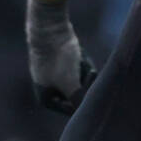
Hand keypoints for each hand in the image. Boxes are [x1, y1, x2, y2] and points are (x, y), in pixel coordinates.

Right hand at [26, 0, 96, 114]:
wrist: (48, 27)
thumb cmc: (59, 58)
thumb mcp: (72, 84)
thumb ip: (81, 102)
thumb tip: (94, 112)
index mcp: (46, 100)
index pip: (74, 110)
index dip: (85, 99)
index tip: (90, 84)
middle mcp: (48, 91)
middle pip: (78, 95)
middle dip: (85, 82)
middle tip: (87, 70)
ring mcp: (53, 76)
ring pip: (80, 81)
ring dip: (85, 72)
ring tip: (81, 60)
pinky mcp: (60, 63)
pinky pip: (78, 69)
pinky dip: (82, 64)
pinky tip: (80, 55)